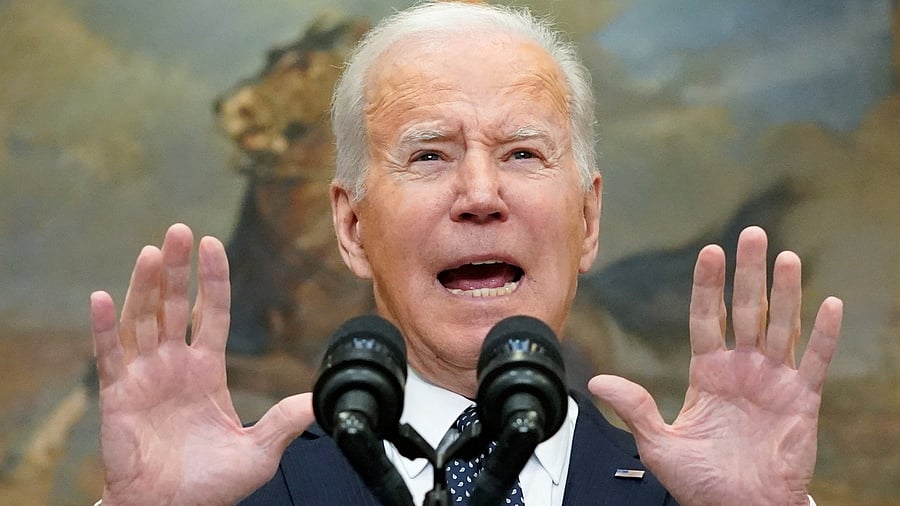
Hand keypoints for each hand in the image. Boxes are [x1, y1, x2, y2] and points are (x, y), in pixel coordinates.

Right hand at [91, 223, 313, 504]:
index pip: (211, 314)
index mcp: (205, 372)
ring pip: (143, 320)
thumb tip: (320, 400)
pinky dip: (104, 327)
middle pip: (174, 306)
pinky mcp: (118, 396)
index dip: (212, 280)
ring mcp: (144, 378)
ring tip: (152, 252)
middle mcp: (173, 366)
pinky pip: (109, 356)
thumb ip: (285, 421)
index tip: (213, 245)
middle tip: (181, 231)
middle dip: (177, 269)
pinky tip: (103, 298)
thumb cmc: (209, 487)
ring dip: (144, 286)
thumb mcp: (259, 451)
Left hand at [589, 226, 841, 505]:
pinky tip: (828, 305)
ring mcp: (773, 380)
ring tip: (787, 257)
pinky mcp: (802, 400)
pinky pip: (815, 362)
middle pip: (747, 311)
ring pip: (782, 326)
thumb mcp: (659, 443)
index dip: (708, 285)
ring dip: (787, 293)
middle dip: (748, 273)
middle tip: (751, 235)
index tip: (709, 252)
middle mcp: (742, 368)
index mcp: (708, 371)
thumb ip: (635, 408)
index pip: (707, 317)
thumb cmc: (701, 481)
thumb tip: (597, 380)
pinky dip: (824, 336)